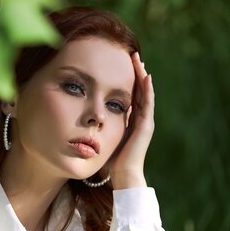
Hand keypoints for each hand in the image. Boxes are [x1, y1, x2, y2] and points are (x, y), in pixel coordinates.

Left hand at [109, 52, 154, 189]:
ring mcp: (145, 121)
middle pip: (139, 90)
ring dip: (142, 75)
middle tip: (132, 55)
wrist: (124, 175)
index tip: (122, 64)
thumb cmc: (111, 162)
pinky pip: (147, 103)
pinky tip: (146, 76)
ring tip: (139, 60)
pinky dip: (147, 89)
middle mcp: (140, 119)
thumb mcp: (104, 138)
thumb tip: (83, 121)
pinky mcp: (146, 125)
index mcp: (130, 121)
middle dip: (136, 72)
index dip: (127, 80)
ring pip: (145, 93)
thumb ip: (98, 128)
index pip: (130, 95)